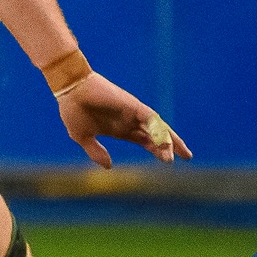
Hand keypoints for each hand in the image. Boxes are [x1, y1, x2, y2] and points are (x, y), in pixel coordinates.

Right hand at [56, 72, 191, 167]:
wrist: (69, 89)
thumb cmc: (73, 110)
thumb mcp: (82, 137)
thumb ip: (96, 152)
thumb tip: (109, 167)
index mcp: (121, 129)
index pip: (146, 141)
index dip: (157, 150)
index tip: (169, 162)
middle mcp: (130, 121)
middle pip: (157, 134)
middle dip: (172, 145)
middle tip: (188, 156)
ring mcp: (132, 112)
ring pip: (157, 127)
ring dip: (167, 140)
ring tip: (178, 155)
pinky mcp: (132, 105)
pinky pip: (150, 119)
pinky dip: (158, 130)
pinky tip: (164, 142)